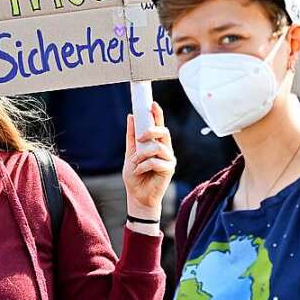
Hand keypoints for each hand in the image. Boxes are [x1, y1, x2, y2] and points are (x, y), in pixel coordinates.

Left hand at [121, 102, 175, 222]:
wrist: (137, 196)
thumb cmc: (135, 176)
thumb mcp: (130, 153)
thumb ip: (132, 136)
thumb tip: (131, 117)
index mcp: (156, 144)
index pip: (159, 125)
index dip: (157, 114)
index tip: (152, 103)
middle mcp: (165, 149)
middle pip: (163, 132)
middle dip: (151, 131)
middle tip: (140, 137)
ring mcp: (169, 159)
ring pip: (158, 147)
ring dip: (143, 154)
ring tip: (136, 163)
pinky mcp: (169, 169)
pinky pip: (156, 162)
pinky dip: (143, 166)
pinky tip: (139, 172)